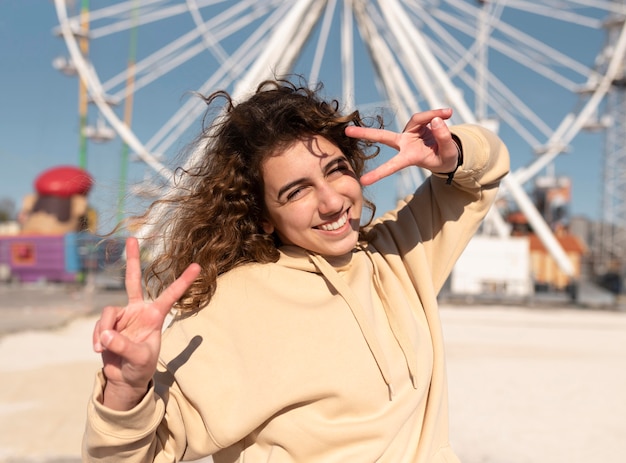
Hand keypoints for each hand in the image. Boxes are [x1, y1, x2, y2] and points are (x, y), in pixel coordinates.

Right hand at [92, 237, 200, 409]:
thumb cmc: (140, 368)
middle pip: (133, 280)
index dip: (183, 280)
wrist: (125, 378)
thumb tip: (106, 335)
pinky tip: (100, 351)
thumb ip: (124, 346)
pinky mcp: (108, 324)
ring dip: (104, 331)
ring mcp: (122, 316)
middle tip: (132, 237)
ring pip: (108, 313)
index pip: (171, 295)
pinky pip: (99, 326)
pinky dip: (97, 338)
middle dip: (131, 259)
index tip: (198, 266)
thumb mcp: (139, 359)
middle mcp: (138, 310)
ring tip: (104, 349)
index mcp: (155, 316)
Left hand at [345, 108, 457, 185]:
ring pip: (418, 118)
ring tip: (449, 113)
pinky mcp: (415, 124)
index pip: (392, 166)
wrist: (448, 152)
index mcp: (410, 157)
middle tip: (346, 131)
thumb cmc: (446, 158)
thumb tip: (436, 120)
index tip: (363, 182)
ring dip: (432, 114)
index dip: (379, 173)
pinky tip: (448, 114)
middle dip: (365, 133)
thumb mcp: (449, 153)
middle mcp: (405, 144)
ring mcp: (408, 133)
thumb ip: (444, 138)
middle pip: (383, 137)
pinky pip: (425, 115)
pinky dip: (436, 113)